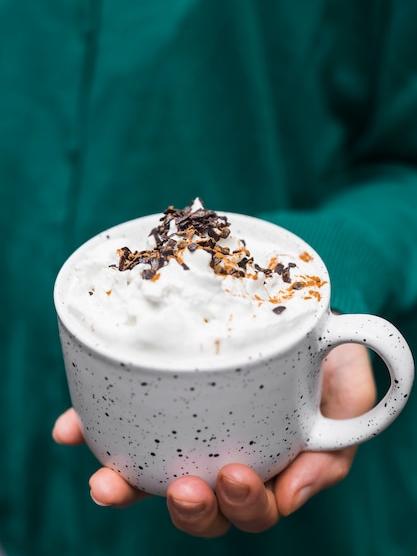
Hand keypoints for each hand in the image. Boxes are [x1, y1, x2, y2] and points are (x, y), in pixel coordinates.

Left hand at [53, 343, 375, 536]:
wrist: (301, 310)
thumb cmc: (328, 356)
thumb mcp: (347, 396)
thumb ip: (335, 444)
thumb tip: (294, 492)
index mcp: (270, 465)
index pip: (252, 507)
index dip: (242, 506)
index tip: (234, 474)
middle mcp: (224, 456)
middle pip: (200, 506)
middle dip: (187, 508)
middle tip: (183, 488)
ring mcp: (187, 433)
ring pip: (153, 478)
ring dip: (126, 487)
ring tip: (106, 481)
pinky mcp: (158, 402)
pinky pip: (122, 425)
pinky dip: (93, 433)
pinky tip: (70, 429)